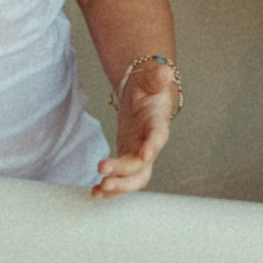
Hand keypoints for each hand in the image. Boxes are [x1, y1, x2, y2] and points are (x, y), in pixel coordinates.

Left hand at [92, 60, 177, 198]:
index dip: (152, 146)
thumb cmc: (149, 88)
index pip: (158, 136)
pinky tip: (96, 191)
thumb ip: (156, 77)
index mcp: (157, 123)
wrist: (145, 96)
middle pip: (143, 167)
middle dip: (126, 176)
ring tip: (99, 189)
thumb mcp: (150, 78)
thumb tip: (166, 71)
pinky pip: (122, 177)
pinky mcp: (128, 158)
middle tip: (105, 179)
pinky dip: (111, 187)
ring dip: (118, 186)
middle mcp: (150, 143)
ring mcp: (139, 154)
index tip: (144, 154)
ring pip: (134, 178)